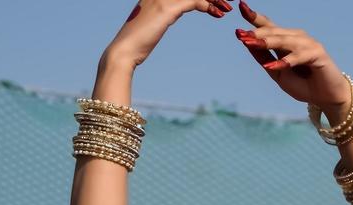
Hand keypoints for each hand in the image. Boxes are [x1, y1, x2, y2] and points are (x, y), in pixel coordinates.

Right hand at [103, 0, 231, 70]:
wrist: (125, 51)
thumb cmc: (137, 42)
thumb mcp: (153, 22)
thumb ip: (163, 13)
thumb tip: (170, 14)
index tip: (216, 1)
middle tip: (227, 1)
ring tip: (227, 7)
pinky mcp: (166, 9)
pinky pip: (193, 1)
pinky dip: (207, 6)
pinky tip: (217, 14)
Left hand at [235, 2, 350, 116]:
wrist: (326, 98)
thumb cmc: (303, 85)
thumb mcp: (277, 73)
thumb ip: (264, 59)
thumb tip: (247, 43)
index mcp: (286, 40)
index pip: (269, 26)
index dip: (255, 17)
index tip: (241, 7)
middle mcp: (297, 37)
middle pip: (274, 32)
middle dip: (257, 33)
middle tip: (242, 35)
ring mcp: (308, 43)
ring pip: (285, 40)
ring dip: (268, 42)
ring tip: (252, 44)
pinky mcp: (318, 53)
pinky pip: (299, 56)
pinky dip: (286, 61)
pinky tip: (275, 66)